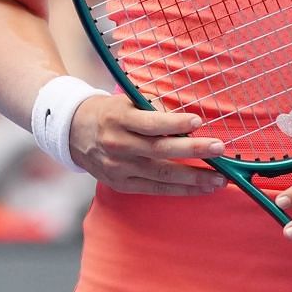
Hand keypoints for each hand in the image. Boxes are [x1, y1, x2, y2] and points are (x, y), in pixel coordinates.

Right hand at [68, 94, 227, 195]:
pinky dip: (180, 189)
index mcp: (118, 119)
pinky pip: (155, 189)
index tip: (198, 121)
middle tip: (219, 149)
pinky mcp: (120, 184)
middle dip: (193, 150)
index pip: (151, 123)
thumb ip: (153, 109)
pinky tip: (200, 188)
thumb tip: (187, 121)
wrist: (72, 132)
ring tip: (219, 178)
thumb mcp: (125, 102)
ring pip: (161, 174)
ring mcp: (118, 168)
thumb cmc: (108, 113)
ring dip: (193, 177)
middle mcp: (117, 145)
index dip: (175, 123)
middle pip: (159, 150)